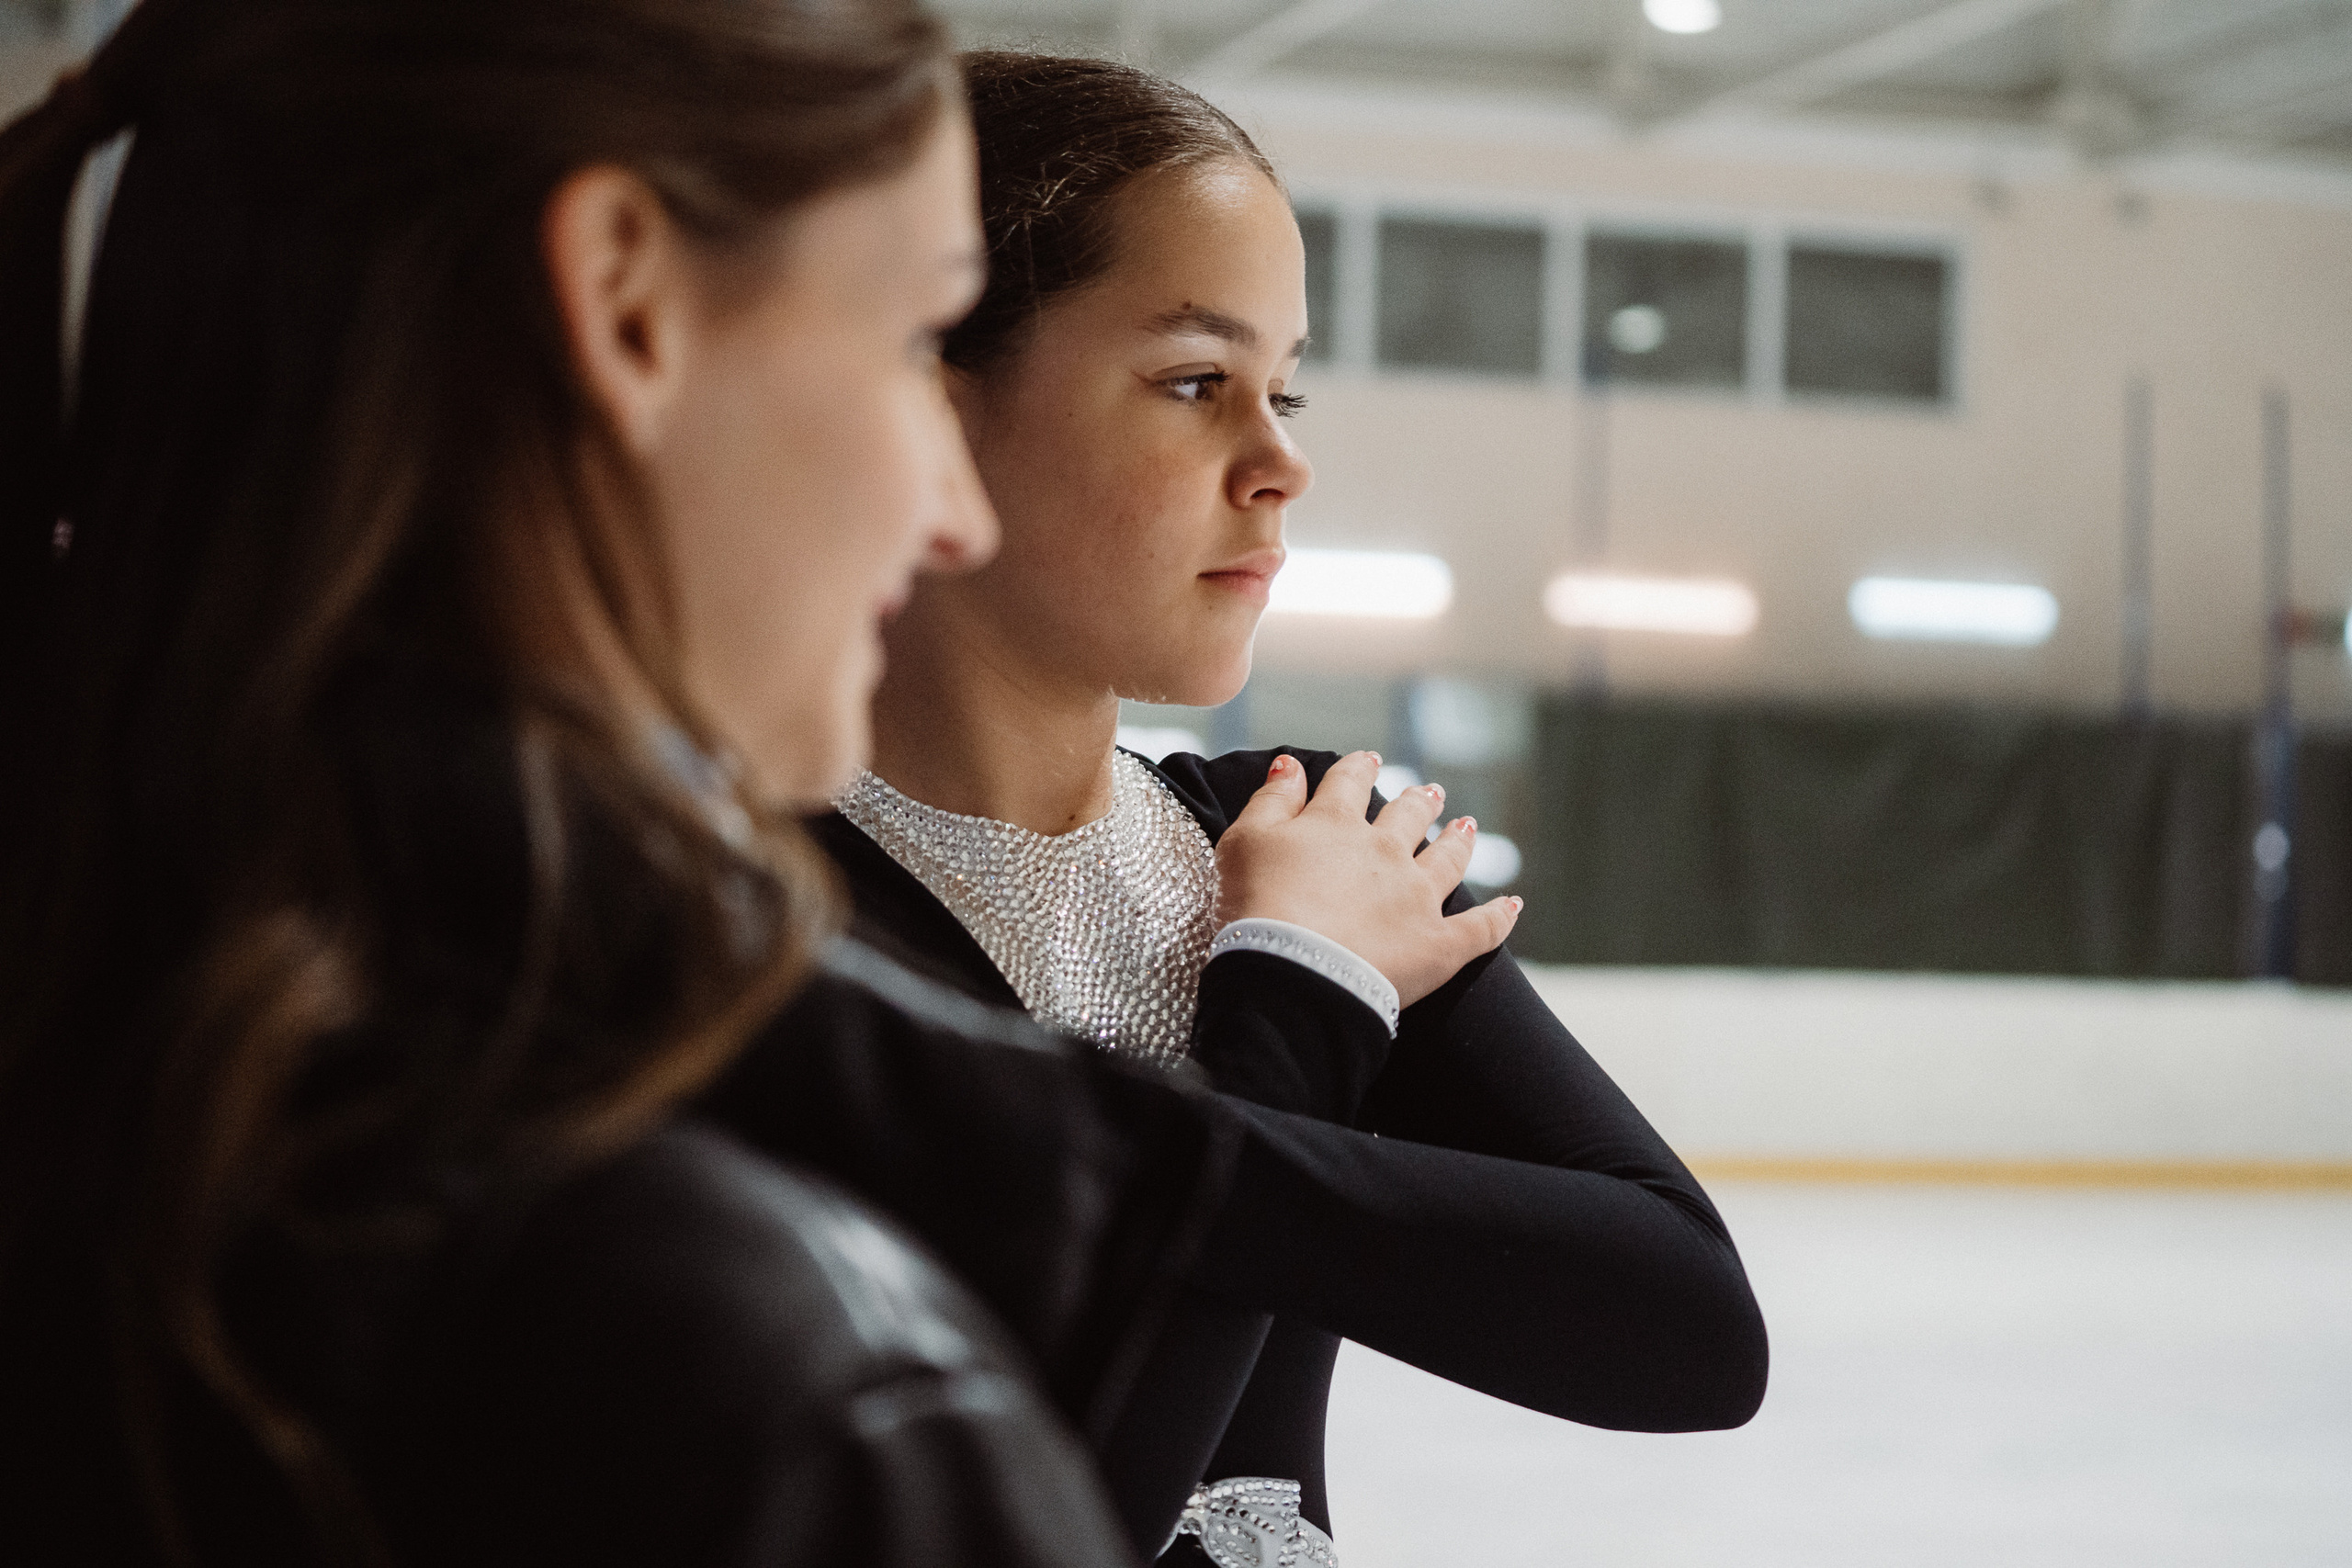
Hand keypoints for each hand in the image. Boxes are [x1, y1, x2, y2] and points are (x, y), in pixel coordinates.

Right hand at [1214, 750, 1521, 1008]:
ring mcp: (1418, 898)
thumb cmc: (1257, 908)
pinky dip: (1499, 917)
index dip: (1358, 769)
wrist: (1294, 974)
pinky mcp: (1440, 946)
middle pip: (1407, 817)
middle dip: (1419, 803)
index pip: (1349, 785)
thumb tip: (1291, 763)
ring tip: (1465, 828)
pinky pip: (1480, 929)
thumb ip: (1271, 800)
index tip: (1368, 760)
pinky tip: (1513, 905)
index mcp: (1336, 825)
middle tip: (1431, 794)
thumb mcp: (1245, 843)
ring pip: (1447, 860)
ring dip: (1458, 842)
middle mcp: (1385, 853)